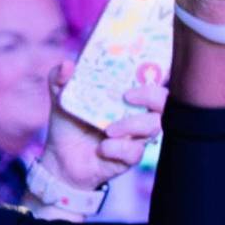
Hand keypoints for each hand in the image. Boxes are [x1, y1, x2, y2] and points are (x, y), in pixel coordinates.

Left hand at [42, 61, 167, 190]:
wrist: (59, 159)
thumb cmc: (67, 123)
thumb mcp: (60, 97)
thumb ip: (60, 78)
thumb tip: (67, 65)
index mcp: (125, 95)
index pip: (151, 79)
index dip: (154, 72)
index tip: (140, 68)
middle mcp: (137, 113)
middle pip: (164, 102)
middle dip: (152, 96)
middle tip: (127, 96)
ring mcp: (136, 136)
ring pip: (154, 126)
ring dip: (132, 125)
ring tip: (108, 130)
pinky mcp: (130, 157)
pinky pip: (135, 152)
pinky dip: (119, 148)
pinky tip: (102, 148)